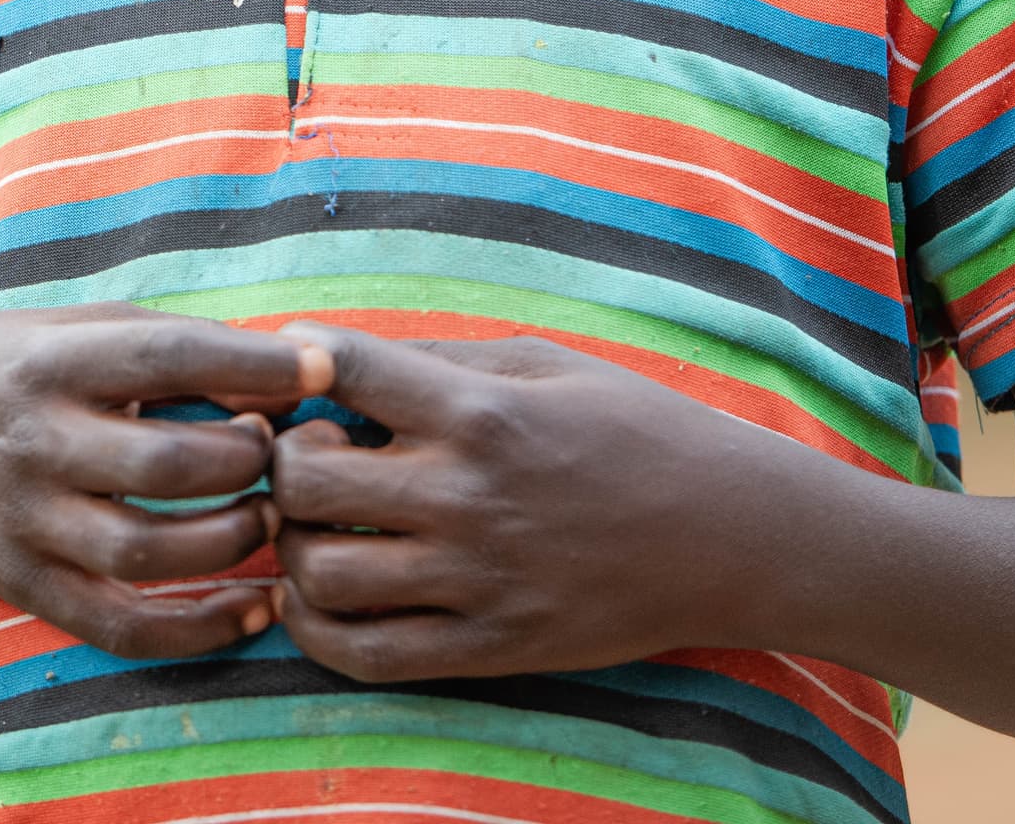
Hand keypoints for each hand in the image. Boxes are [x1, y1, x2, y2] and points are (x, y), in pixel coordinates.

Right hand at [0, 303, 319, 660]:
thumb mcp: (56, 327)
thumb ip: (156, 339)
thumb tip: (280, 361)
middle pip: (166, 462)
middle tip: (277, 453)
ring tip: (263, 518)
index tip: (322, 369)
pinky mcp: (26, 584)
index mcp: (47, 361)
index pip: (163, 357)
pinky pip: (123, 623)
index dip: (251, 365)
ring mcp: (27, 521)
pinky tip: (252, 610)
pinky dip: (198, 628)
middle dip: (246, 460)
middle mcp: (34, 441)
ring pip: (148, 549)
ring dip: (231, 539)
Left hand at [267, 325, 811, 679]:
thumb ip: (439, 359)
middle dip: (282, 461)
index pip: (340, 368)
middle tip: (307, 455)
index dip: (290, 360)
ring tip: (316, 527)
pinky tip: (319, 595)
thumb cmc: (636, 430)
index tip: (293, 369)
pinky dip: (315, 628)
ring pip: (319, 573)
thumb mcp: (545, 362)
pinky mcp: (490, 648)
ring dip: (293, 546)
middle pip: (303, 480)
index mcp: (482, 411)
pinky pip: (365, 655)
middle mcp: (468, 496)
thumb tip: (334, 361)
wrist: (732, 535)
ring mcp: (477, 581)